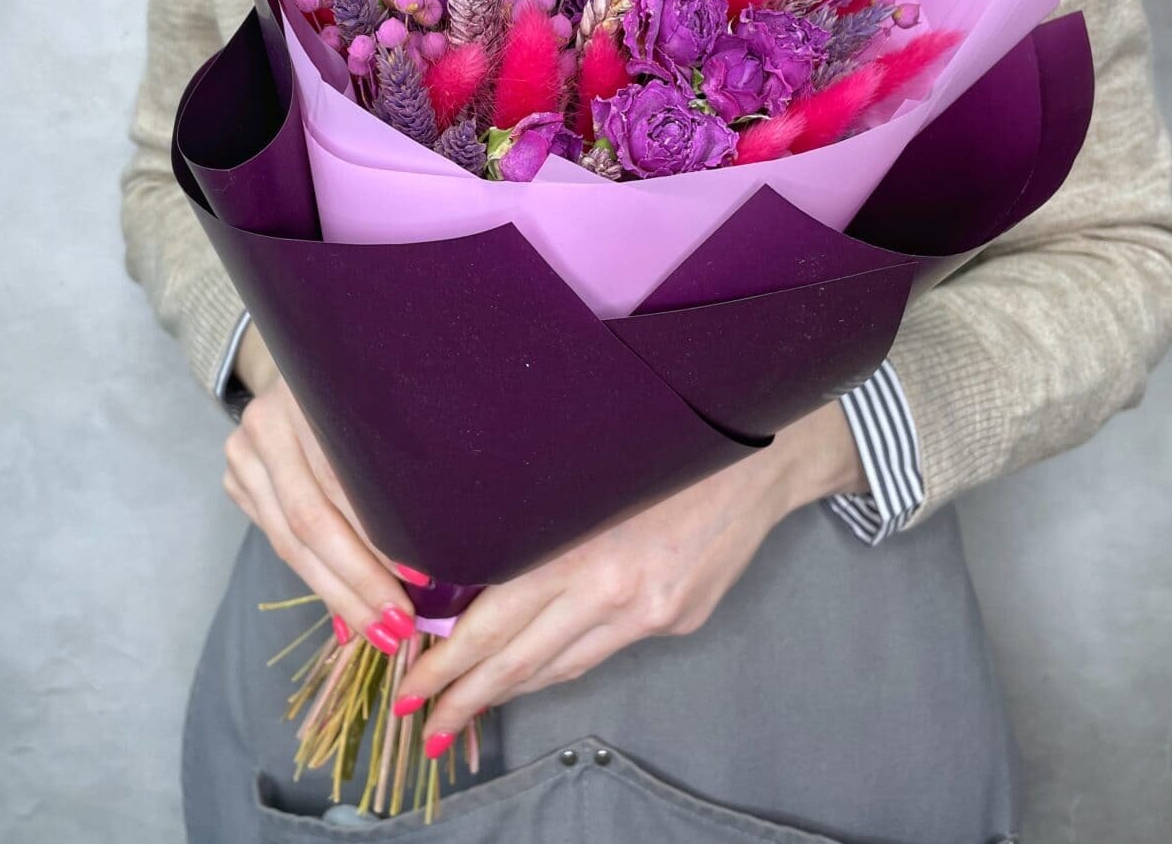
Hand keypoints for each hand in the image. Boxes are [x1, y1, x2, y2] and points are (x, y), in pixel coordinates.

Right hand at [222, 330, 416, 651]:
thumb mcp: (392, 403)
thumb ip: (405, 458)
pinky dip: (317, 580)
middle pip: (312, 520)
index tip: (423, 579)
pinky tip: (346, 613)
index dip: (381, 535)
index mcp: (314, 392)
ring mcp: (244, 449)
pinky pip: (277, 539)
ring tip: (378, 630)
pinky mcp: (236, 476)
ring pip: (290, 540)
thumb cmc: (371, 390)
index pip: (344, 480)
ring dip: (339, 594)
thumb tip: (450, 544)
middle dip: (359, 581)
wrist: (307, 357)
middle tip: (399, 626)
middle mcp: (269, 419)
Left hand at [396, 399, 865, 750]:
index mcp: (584, 553)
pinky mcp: (677, 621)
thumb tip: (479, 567)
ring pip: (563, 666)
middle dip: (466, 697)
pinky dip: (563, 662)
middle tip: (422, 721)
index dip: (448, 663)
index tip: (411, 686)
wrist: (760, 462)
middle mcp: (616, 595)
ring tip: (469, 703)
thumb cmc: (665, 450)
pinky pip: (604, 651)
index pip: (494, 625)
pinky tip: (540, 665)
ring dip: (512, 688)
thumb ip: (538, 525)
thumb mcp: (588, 476)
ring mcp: (650, 615)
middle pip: (521, 664)